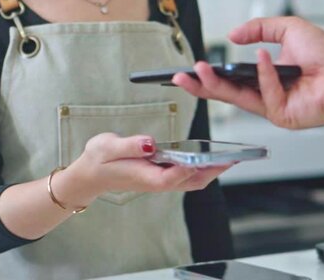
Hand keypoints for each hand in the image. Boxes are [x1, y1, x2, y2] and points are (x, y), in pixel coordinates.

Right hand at [68, 133, 231, 198]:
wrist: (90, 175)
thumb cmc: (99, 160)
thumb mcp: (108, 147)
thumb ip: (129, 144)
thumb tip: (150, 143)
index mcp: (146, 176)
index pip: (174, 175)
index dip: (191, 167)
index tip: (208, 158)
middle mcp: (157, 182)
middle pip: (191, 181)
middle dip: (212, 171)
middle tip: (233, 158)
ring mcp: (160, 180)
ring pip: (192, 180)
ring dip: (211, 170)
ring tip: (229, 157)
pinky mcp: (161, 175)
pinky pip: (186, 175)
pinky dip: (201, 167)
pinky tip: (209, 157)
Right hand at [173, 17, 323, 128]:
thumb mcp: (287, 28)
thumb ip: (258, 28)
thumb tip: (232, 34)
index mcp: (260, 77)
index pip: (227, 79)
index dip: (208, 76)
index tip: (190, 70)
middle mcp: (263, 94)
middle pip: (225, 93)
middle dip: (201, 85)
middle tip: (182, 77)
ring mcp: (271, 107)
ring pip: (237, 98)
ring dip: (217, 85)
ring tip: (200, 72)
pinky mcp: (282, 115)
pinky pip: (266, 94)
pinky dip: (264, 75)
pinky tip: (263, 58)